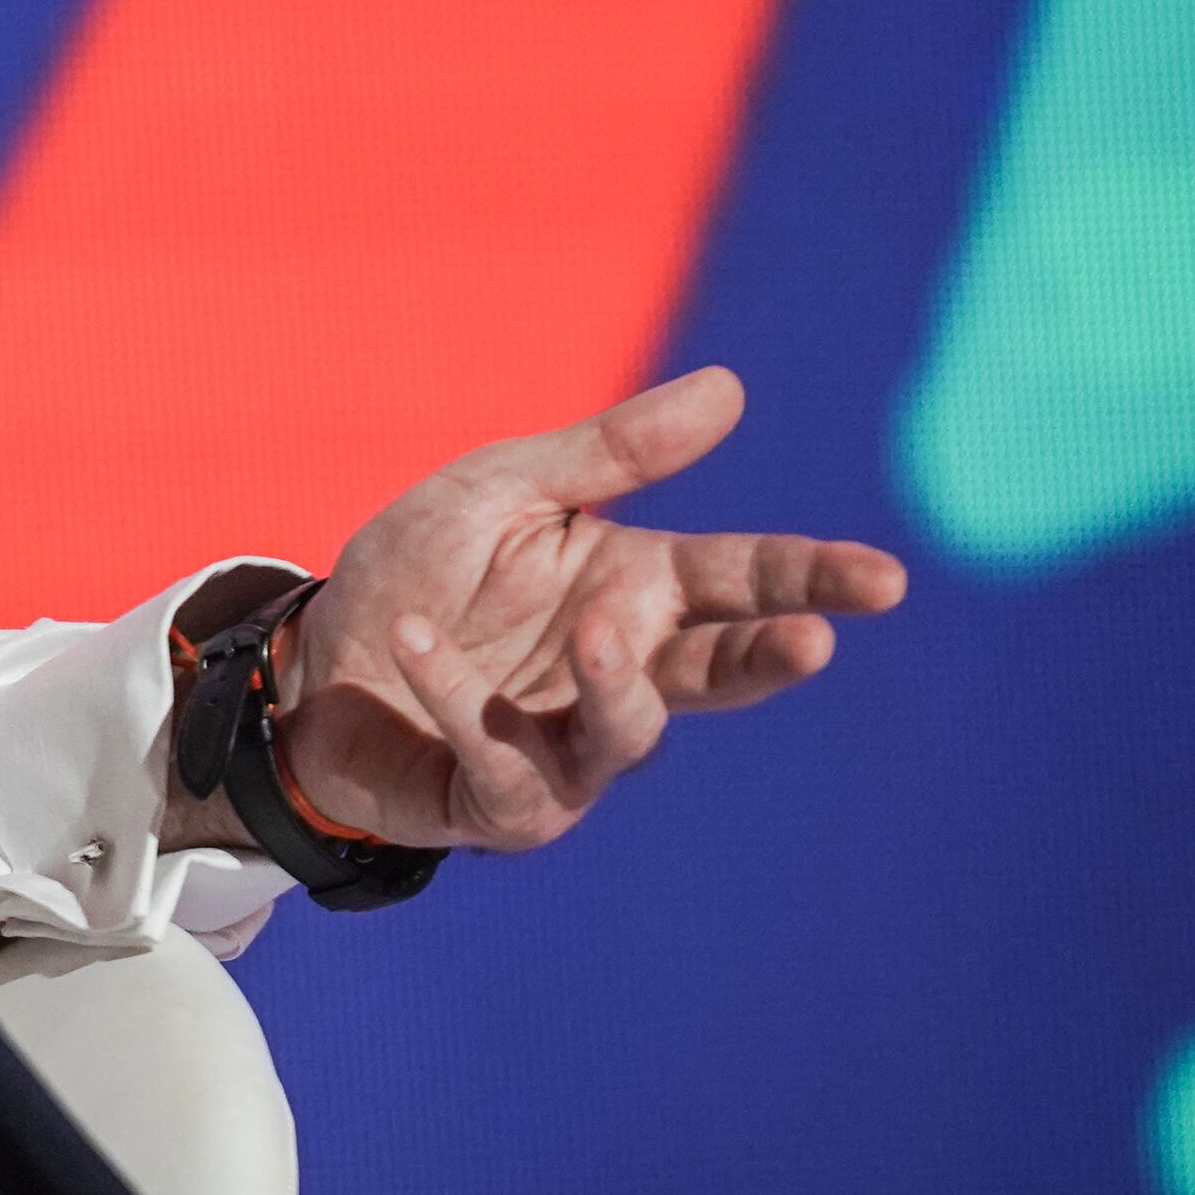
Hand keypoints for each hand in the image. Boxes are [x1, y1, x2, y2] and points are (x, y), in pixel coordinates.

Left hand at [269, 368, 905, 854]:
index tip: (884, 578)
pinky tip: (421, 645)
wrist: (311, 661)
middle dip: (769, 659)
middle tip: (812, 639)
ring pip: (624, 733)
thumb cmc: (420, 572)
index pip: (742, 582)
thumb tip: (730, 389)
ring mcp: (567, 750)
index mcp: (634, 591)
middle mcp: (617, 674)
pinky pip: (506, 768)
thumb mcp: (503, 491)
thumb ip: (611, 454)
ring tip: (593, 634)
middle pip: (718, 674)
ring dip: (613, 685)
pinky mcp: (501, 805)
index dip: (814, 582)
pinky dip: (466, 706)